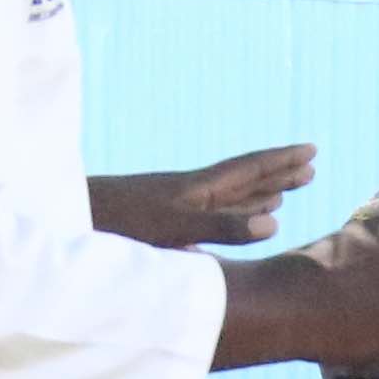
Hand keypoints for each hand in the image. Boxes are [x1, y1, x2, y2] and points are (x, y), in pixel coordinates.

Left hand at [92, 144, 319, 247]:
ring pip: (229, 199)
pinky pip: (212, 217)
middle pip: (244, 180)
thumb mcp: (172, 227)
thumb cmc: (116, 223)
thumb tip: (274, 222)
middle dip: (278, 174)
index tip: (311, 151)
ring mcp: (177, 207)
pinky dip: (233, 217)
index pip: (248, 170)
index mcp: (196, 189)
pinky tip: (236, 221)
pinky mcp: (163, 224)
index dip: (281, 161)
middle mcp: (190, 193)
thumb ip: (221, 226)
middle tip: (310, 167)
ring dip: (258, 195)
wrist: (66, 217)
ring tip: (283, 193)